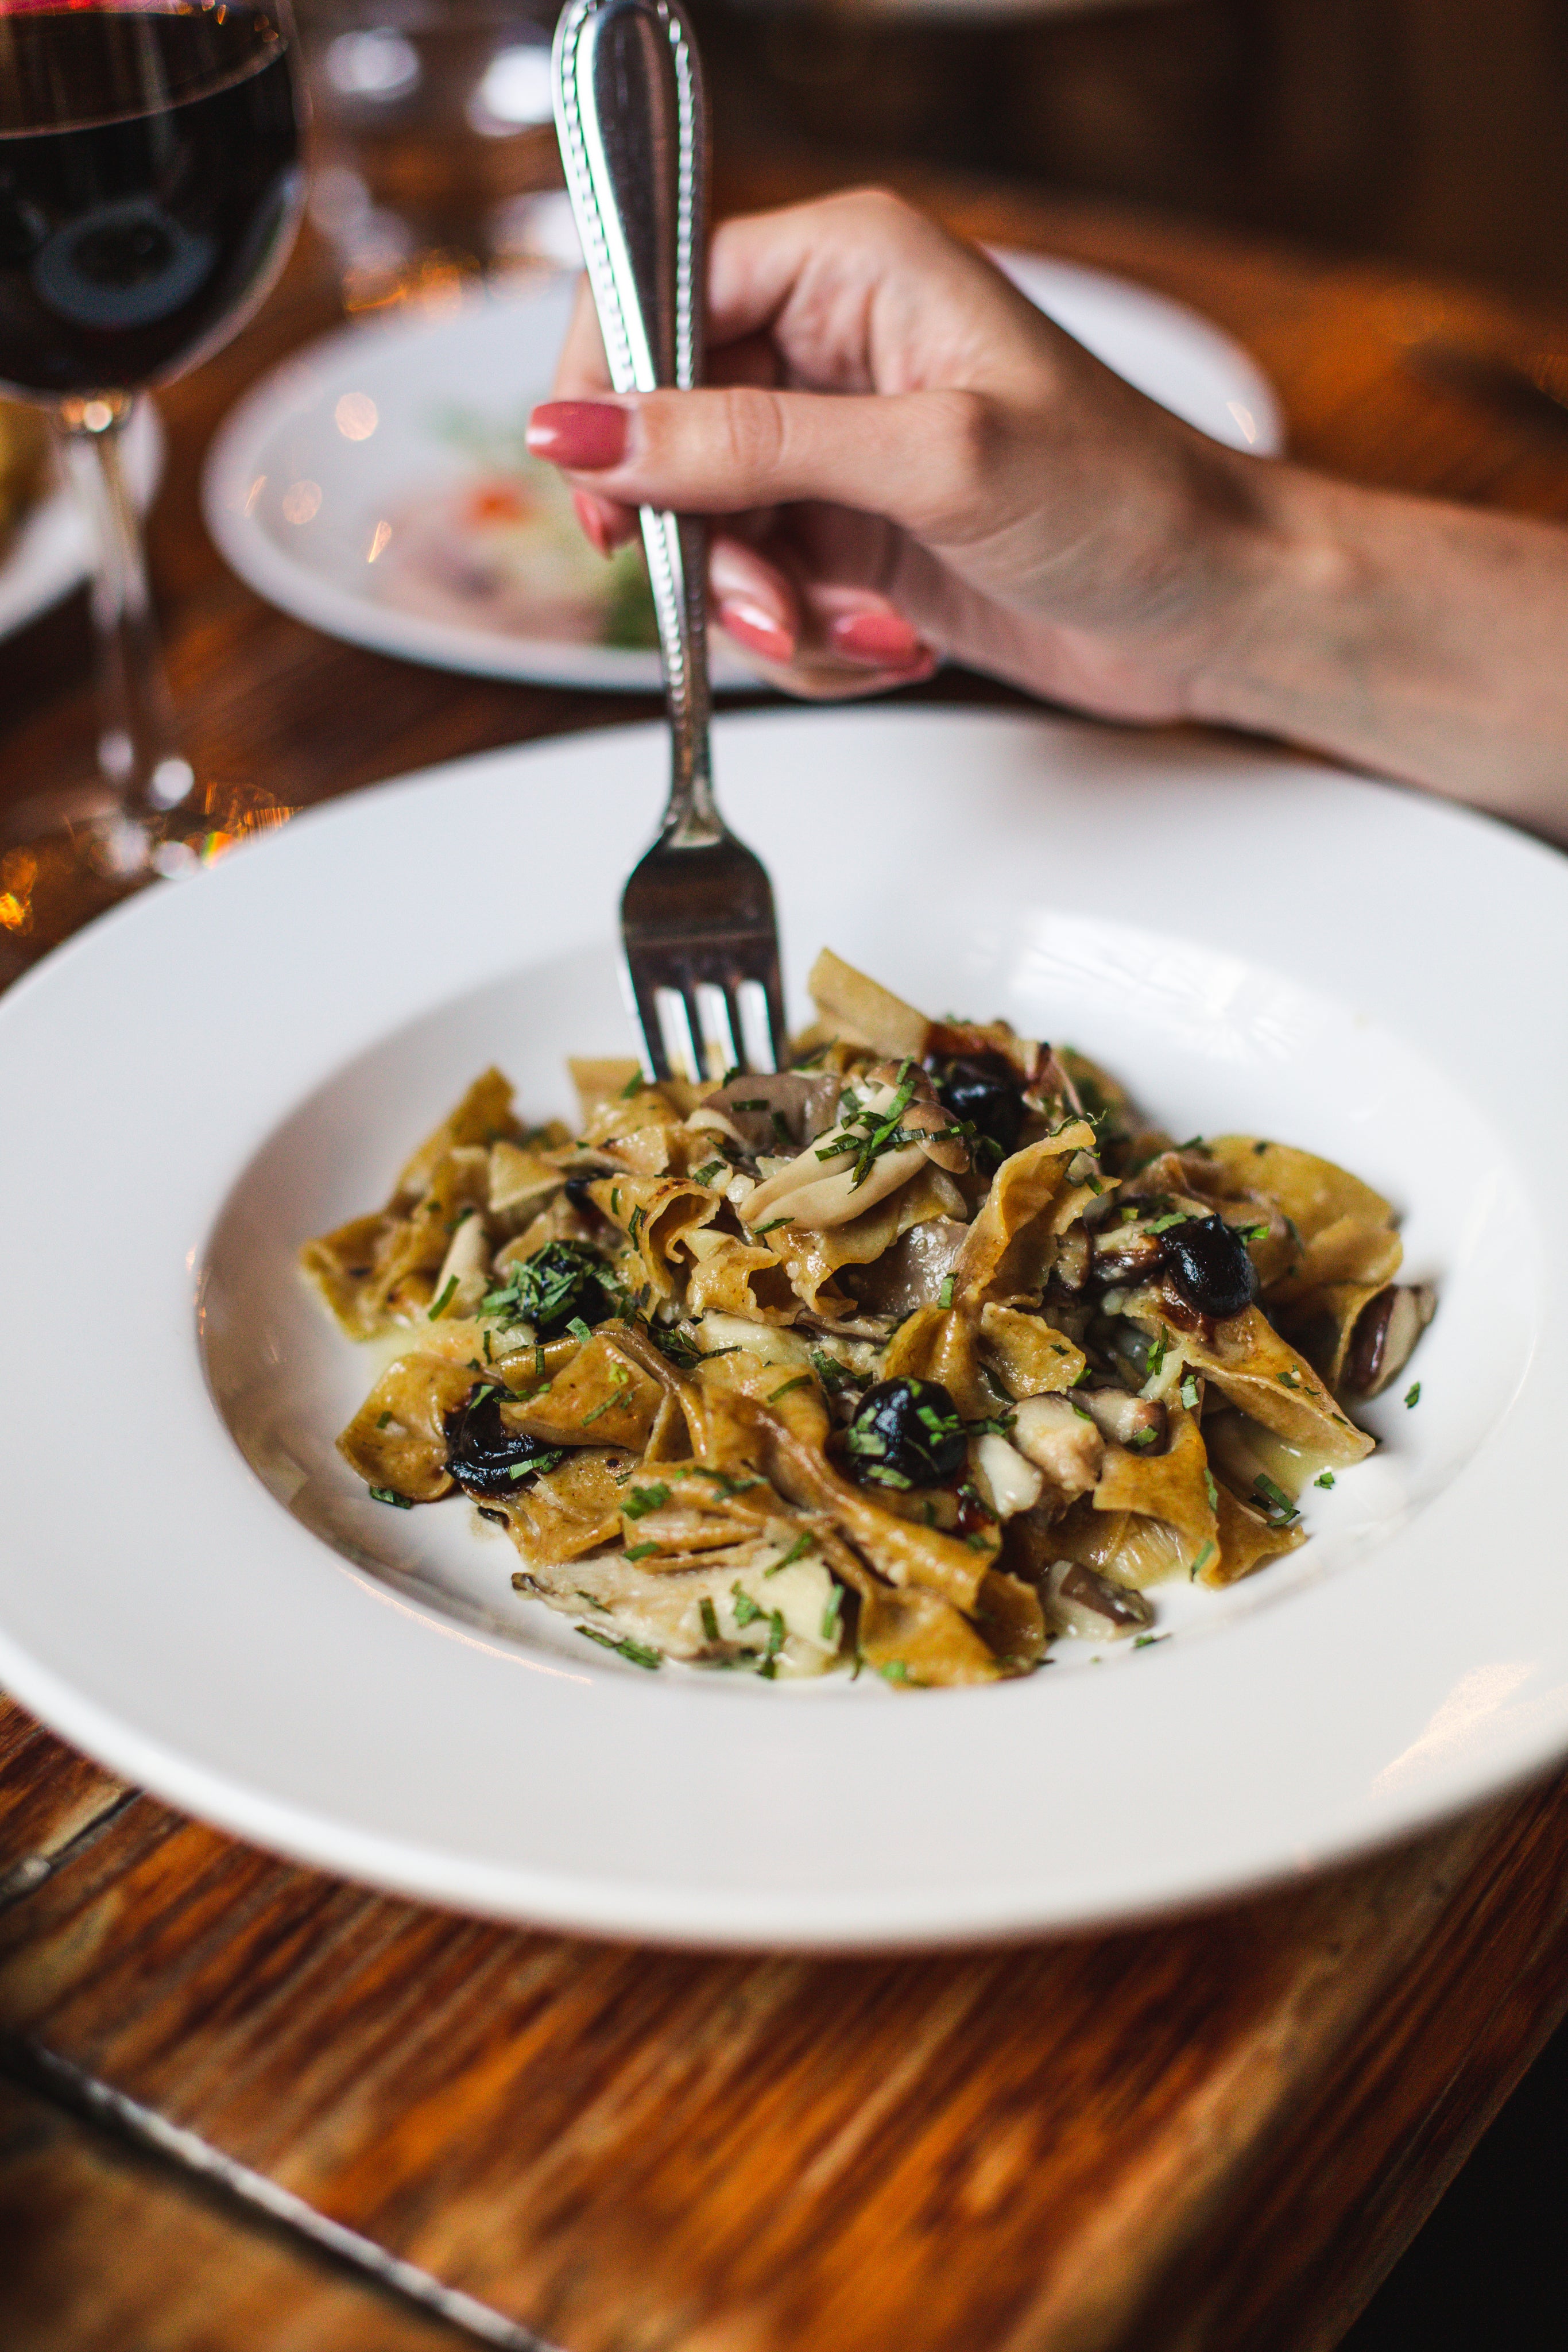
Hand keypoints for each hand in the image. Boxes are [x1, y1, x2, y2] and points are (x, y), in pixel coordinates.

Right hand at [527, 189, 1274, 710]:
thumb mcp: (929, 460)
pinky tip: (891, 641)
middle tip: (766, 603)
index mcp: (848, 267)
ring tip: (860, 628)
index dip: (611, 395)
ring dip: (766, 609)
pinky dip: (809, 641)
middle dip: (707, 541)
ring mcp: (839, 450)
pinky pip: (765, 597)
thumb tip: (584, 433)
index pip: (659, 290)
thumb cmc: (1124, 499)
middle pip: (670, 433)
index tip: (602, 498)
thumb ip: (746, 444)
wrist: (1212, 609)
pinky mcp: (853, 539)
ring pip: (712, 533)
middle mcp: (830, 348)